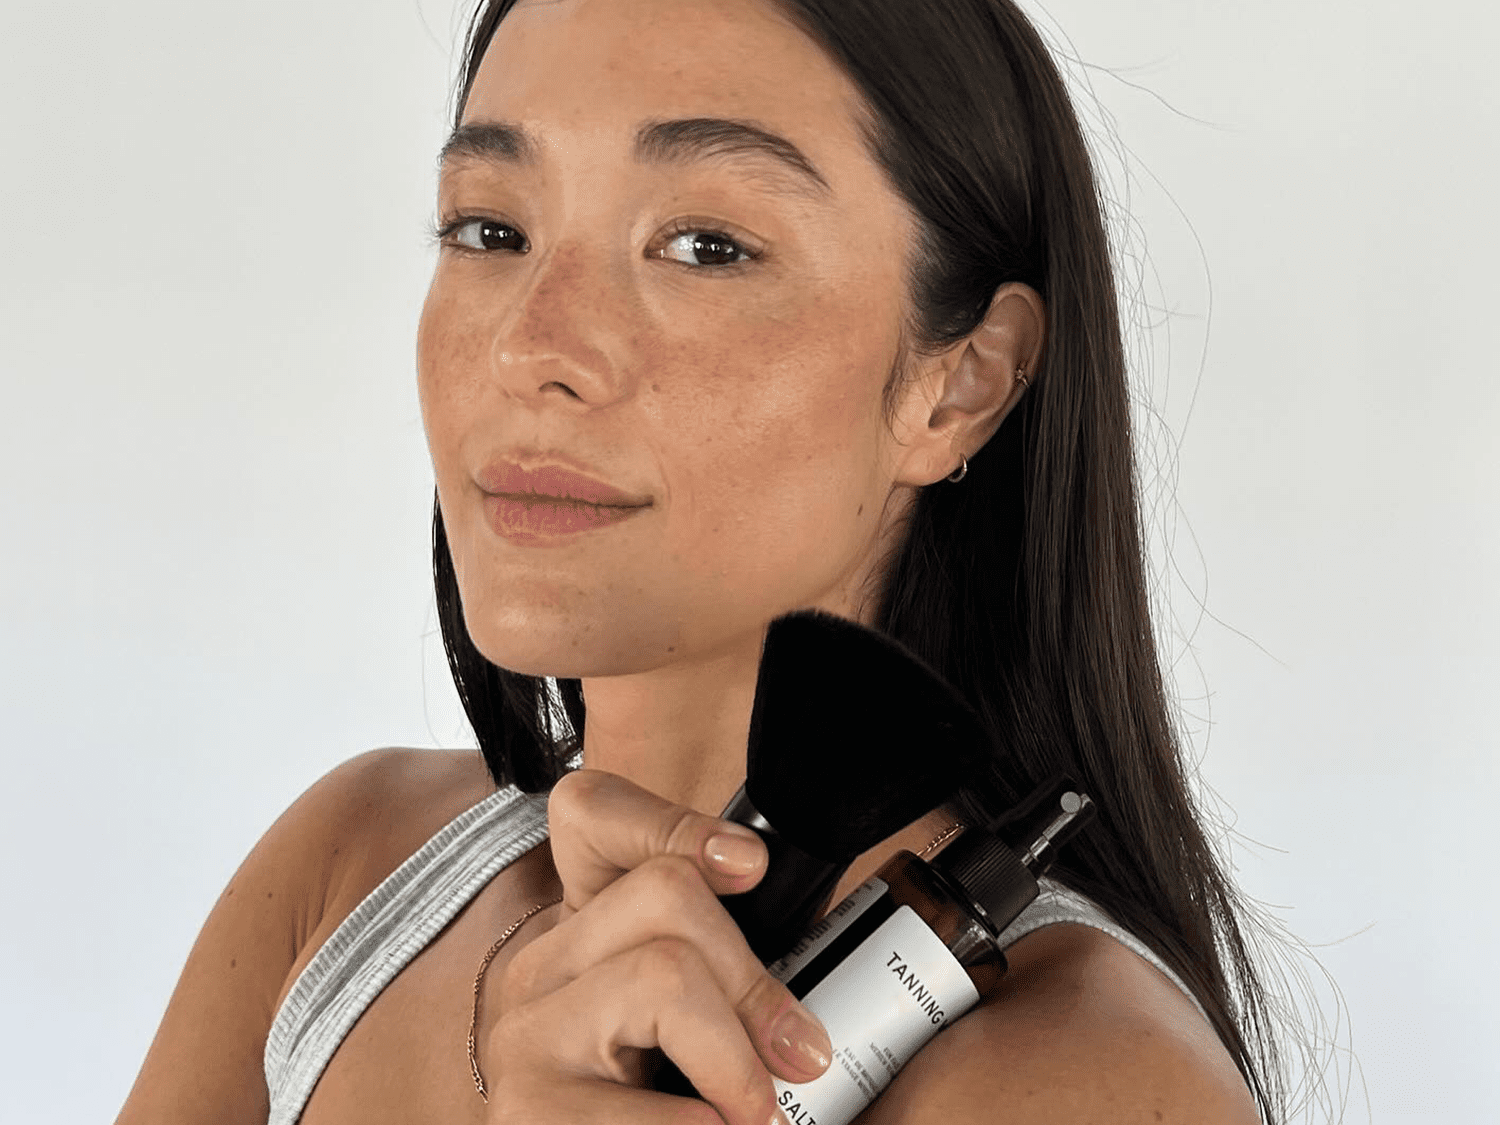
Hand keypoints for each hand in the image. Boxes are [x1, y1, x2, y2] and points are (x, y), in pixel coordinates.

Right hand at [482, 769, 832, 1123]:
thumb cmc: (651, 1110)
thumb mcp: (691, 1035)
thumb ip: (724, 982)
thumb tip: (799, 1010)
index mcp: (576, 933)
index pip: (588, 811)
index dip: (672, 820)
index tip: (749, 869)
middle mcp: (534, 970)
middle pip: (668, 895)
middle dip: (752, 981)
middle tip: (794, 1062)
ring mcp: (522, 1038)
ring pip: (664, 973)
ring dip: (736, 1061)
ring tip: (753, 1115)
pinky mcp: (525, 1114)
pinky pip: (657, 1099)